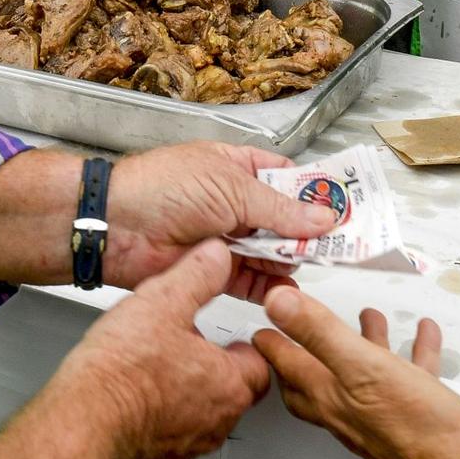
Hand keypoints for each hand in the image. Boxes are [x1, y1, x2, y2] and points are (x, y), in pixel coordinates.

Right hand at [53, 240, 272, 458]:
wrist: (85, 421)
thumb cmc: (123, 372)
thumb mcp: (163, 301)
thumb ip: (197, 274)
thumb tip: (216, 256)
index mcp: (229, 381)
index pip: (259, 362)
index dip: (242, 342)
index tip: (229, 333)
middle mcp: (217, 419)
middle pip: (235, 390)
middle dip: (218, 367)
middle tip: (194, 347)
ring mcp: (190, 443)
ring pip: (206, 414)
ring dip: (192, 392)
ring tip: (164, 367)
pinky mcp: (161, 458)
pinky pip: (175, 433)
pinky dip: (165, 414)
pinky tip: (141, 394)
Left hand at [105, 142, 340, 300]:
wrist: (115, 225)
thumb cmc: (162, 188)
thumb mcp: (231, 188)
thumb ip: (279, 209)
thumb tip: (322, 217)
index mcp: (238, 167)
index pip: (288, 180)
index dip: (315, 195)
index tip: (344, 210)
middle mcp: (234, 203)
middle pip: (285, 220)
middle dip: (308, 233)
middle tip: (339, 247)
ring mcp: (225, 237)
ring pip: (271, 253)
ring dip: (291, 261)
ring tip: (314, 268)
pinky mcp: (214, 271)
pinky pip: (251, 281)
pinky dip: (270, 287)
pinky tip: (286, 291)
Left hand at [253, 292, 459, 458]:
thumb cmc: (419, 429)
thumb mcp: (363, 365)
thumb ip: (319, 332)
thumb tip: (278, 303)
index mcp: (330, 396)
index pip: (286, 364)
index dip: (272, 337)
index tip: (263, 317)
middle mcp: (351, 408)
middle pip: (316, 377)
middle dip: (307, 346)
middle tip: (300, 323)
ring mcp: (383, 414)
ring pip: (365, 371)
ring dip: (364, 341)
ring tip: (369, 316)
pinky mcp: (416, 416)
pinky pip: (409, 375)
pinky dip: (413, 351)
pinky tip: (422, 337)